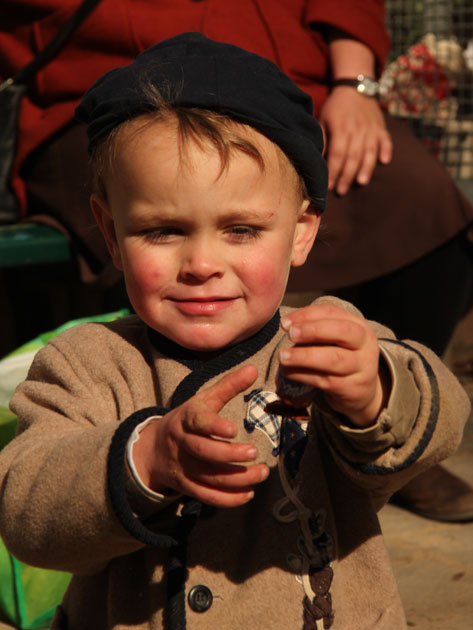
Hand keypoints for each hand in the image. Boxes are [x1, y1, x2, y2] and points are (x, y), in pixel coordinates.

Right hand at [133, 365, 268, 506]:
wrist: (153, 450)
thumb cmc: (188, 420)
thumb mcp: (203, 400)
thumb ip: (228, 385)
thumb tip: (253, 369)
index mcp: (186, 418)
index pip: (198, 421)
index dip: (214, 426)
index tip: (233, 429)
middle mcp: (182, 443)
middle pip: (203, 452)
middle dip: (229, 455)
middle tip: (253, 453)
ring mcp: (184, 467)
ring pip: (209, 476)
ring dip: (237, 479)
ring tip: (261, 473)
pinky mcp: (187, 486)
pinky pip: (207, 496)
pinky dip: (228, 498)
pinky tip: (248, 493)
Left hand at [279, 303, 389, 426]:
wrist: (361, 392)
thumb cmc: (341, 358)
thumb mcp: (334, 341)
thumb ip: (315, 330)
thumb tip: (287, 325)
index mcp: (358, 326)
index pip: (332, 312)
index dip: (307, 315)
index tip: (285, 322)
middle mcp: (365, 345)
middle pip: (342, 331)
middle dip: (313, 331)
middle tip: (290, 334)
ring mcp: (361, 368)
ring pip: (333, 359)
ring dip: (304, 356)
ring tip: (283, 356)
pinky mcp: (352, 388)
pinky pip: (325, 380)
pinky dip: (303, 374)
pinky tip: (288, 372)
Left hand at [319, 87, 392, 194]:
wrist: (354, 87)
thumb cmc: (335, 107)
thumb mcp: (323, 120)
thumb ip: (322, 140)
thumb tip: (317, 161)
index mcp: (341, 129)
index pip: (337, 154)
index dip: (333, 171)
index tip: (328, 186)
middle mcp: (357, 130)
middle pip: (353, 157)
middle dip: (347, 176)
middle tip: (341, 191)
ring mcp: (371, 129)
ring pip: (370, 151)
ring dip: (366, 168)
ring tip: (361, 183)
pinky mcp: (381, 127)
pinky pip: (386, 140)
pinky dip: (386, 150)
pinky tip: (384, 162)